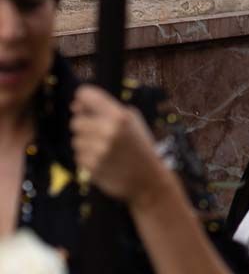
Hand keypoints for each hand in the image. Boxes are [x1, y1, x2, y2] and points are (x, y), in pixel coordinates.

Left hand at [70, 85, 167, 207]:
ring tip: (104, 149)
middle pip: (76, 121)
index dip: (83, 98)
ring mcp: (99, 151)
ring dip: (87, 143)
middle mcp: (108, 131)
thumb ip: (107, 108)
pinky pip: (78, 156)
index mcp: (120, 116)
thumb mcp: (132, 120)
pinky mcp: (92, 167)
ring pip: (76, 140)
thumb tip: (75, 106)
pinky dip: (88, 158)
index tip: (83, 105)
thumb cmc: (139, 145)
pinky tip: (103, 160)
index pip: (86, 95)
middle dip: (85, 126)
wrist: (148, 179)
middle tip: (99, 133)